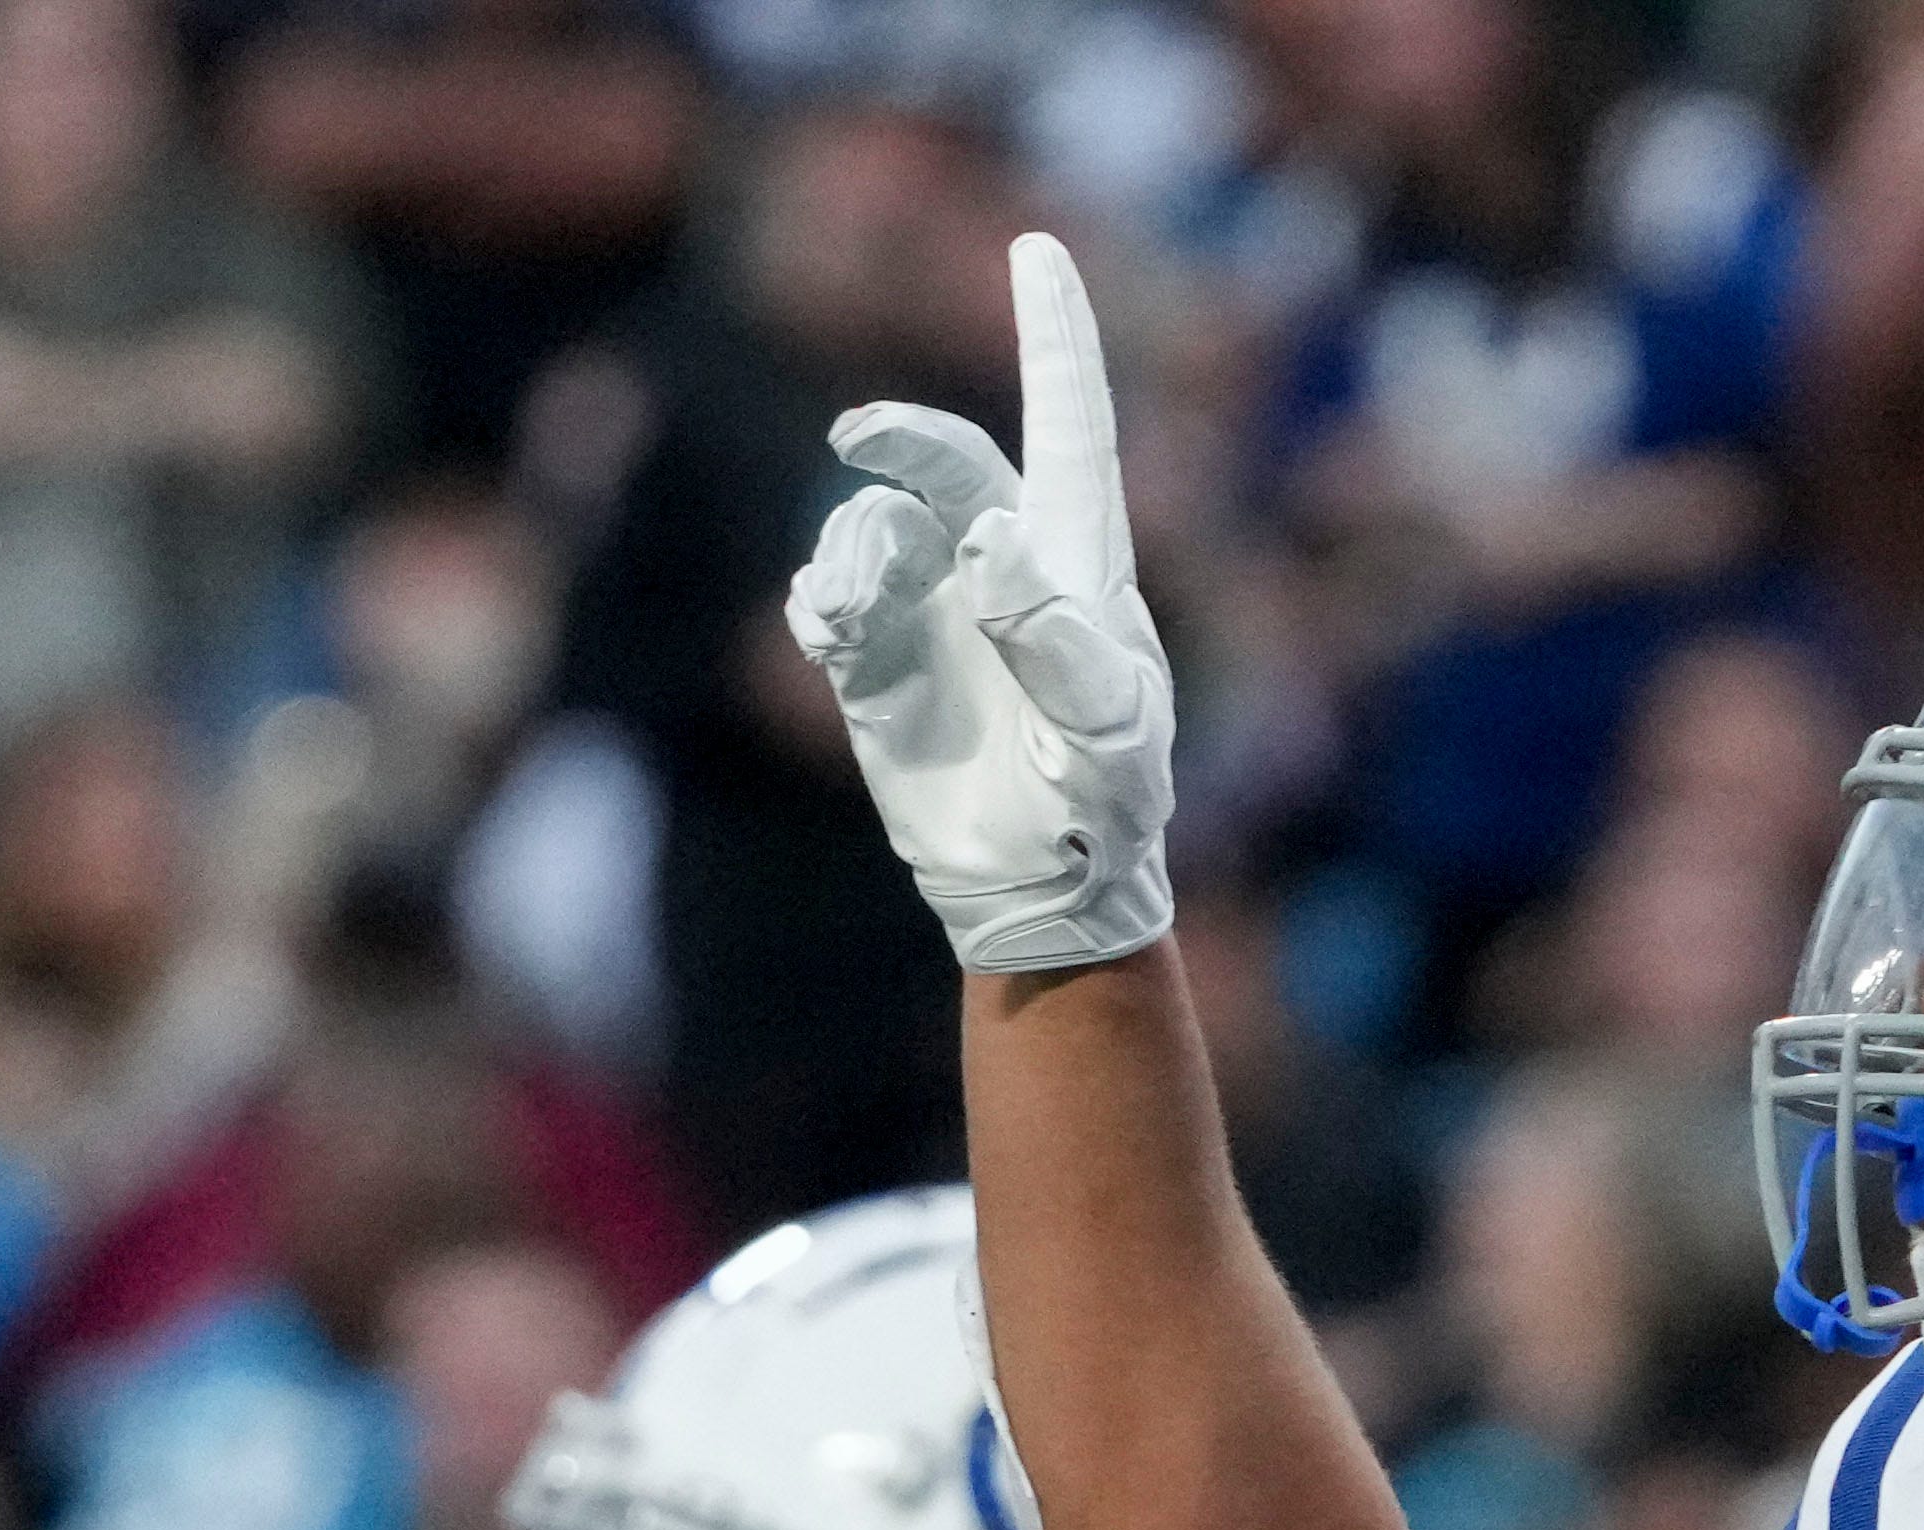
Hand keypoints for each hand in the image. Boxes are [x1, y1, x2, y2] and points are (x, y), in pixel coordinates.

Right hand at [785, 232, 1177, 973]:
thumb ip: (1058, 642)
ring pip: (877, 529)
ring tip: (852, 621)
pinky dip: (817, 599)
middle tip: (858, 436)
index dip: (1056, 334)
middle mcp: (1003, 567)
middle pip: (951, 463)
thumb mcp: (1106, 740)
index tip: (1036, 248)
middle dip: (905, 437)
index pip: (1069, 424)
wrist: (1038, 888)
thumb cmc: (1103, 813)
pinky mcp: (878, 663)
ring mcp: (935, 611)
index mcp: (1079, 564)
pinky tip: (825, 635)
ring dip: (855, 554)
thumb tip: (988, 544)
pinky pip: (829, 596)